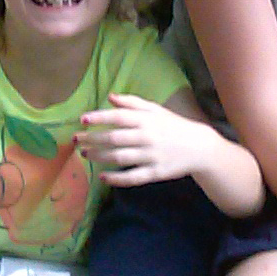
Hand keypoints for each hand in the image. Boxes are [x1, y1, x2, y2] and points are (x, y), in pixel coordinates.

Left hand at [78, 93, 213, 185]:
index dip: (99, 117)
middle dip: (93, 139)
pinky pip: (133, 177)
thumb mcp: (155, 110)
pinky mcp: (155, 173)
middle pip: (114, 138)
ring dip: (99, 157)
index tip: (82, 119)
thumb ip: (132, 103)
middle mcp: (147, 137)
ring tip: (85, 154)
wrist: (200, 148)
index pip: (119, 117)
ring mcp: (151, 156)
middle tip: (76, 140)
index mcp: (147, 120)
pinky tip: (102, 177)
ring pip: (120, 158)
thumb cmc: (173, 126)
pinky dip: (116, 179)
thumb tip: (110, 97)